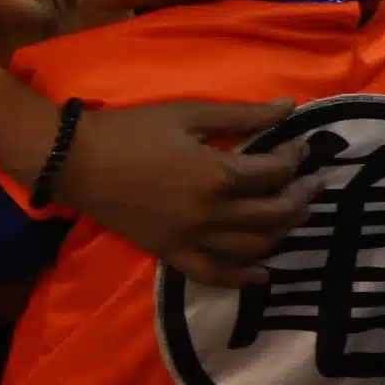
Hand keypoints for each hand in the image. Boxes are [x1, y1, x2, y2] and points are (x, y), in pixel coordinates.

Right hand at [51, 99, 314, 288]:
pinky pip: (214, 273)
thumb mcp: (188, 113)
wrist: (74, 162)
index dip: (296, 157)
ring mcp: (192, 238)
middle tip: (310, 182)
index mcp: (219, 175)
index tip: (299, 145)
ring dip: (283, 231)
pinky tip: (263, 273)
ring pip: (255, 246)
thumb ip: (243, 115)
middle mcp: (213, 214)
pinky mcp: (171, 253)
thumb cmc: (130, 131)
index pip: (276, 172)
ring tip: (290, 215)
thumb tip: (289, 107)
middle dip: (301, 196)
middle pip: (276, 213)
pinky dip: (243, 278)